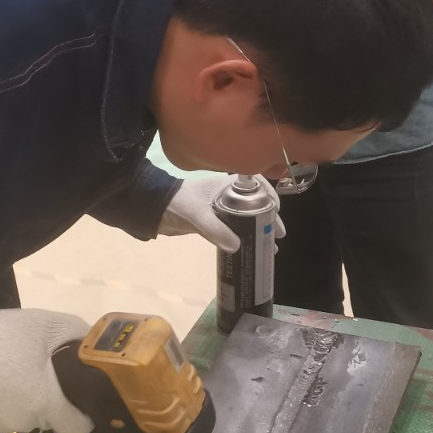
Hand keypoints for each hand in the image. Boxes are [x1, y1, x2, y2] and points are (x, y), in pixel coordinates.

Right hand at [0, 308, 93, 432]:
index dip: (86, 416)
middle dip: (54, 400)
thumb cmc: (6, 337)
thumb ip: (79, 334)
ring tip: (20, 371)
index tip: (85, 401)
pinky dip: (5, 399)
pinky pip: (1, 412)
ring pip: (25, 415)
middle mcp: (25, 421)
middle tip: (49, 374)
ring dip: (27, 399)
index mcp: (46, 405)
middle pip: (51, 419)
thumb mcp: (49, 325)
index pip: (78, 428)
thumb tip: (93, 345)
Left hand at [157, 176, 285, 252]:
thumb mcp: (197, 215)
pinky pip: (236, 228)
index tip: (276, 210)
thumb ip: (215, 230)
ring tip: (271, 246)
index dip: (269, 194)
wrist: (153, 211)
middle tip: (279, 234)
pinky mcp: (215, 222)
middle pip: (255, 202)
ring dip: (260, 230)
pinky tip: (253, 250)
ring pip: (247, 217)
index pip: (255, 183)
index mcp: (226, 184)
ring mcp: (221, 209)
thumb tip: (237, 247)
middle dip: (269, 217)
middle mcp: (227, 194)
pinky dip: (246, 237)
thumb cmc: (176, 204)